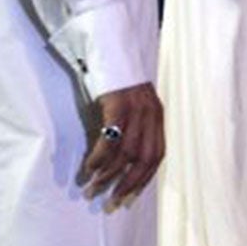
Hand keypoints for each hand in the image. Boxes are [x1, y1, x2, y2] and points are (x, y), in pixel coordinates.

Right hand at [77, 82, 162, 208]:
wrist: (109, 43)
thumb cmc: (115, 77)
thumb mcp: (130, 103)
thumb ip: (131, 126)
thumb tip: (118, 160)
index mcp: (157, 115)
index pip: (157, 156)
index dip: (144, 180)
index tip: (128, 198)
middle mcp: (151, 114)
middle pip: (144, 159)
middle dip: (127, 185)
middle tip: (110, 202)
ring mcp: (136, 108)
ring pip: (126, 153)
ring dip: (108, 175)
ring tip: (92, 188)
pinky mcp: (118, 103)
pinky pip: (110, 139)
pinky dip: (99, 157)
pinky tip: (89, 167)